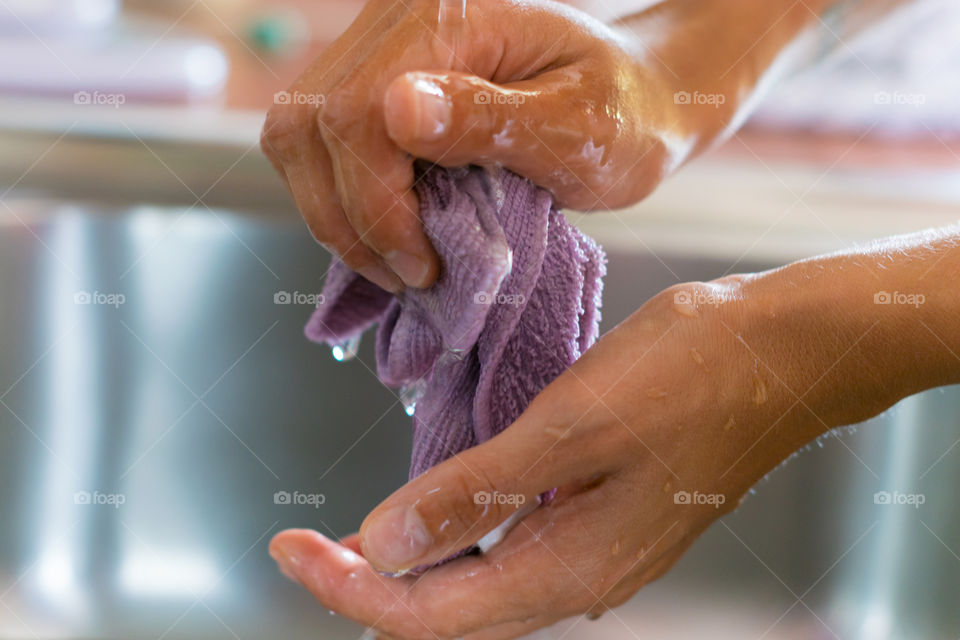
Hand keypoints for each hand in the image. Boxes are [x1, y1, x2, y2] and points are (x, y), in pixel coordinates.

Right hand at [260, 0, 692, 291]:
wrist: (637, 96)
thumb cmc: (622, 114)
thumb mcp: (578, 125)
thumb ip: (492, 116)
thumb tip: (399, 110)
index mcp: (446, 15)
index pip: (355, 112)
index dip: (374, 203)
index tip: (423, 263)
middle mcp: (397, 20)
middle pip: (305, 123)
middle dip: (345, 217)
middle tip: (408, 272)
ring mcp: (381, 48)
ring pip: (299, 136)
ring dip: (335, 213)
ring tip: (398, 260)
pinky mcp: (379, 83)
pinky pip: (323, 145)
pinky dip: (343, 200)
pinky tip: (389, 233)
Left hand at [269, 267, 897, 638]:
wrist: (782, 354)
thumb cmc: (689, 376)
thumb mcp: (572, 426)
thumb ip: (476, 491)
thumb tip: (384, 545)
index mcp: (570, 567)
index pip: (433, 613)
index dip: (351, 589)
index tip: (291, 551)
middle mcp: (580, 576)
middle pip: (451, 610)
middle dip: (371, 583)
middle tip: (308, 546)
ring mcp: (596, 549)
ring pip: (480, 581)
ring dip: (413, 562)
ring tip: (354, 538)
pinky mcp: (604, 515)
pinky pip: (513, 545)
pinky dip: (461, 532)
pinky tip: (440, 505)